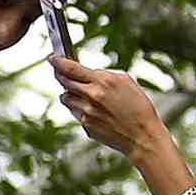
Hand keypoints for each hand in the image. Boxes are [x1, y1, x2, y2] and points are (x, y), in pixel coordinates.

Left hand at [54, 56, 176, 169]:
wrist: (142, 136)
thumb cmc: (139, 108)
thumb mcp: (126, 82)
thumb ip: (104, 74)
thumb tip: (88, 72)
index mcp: (103, 81)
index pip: (71, 68)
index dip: (58, 62)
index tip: (52, 59)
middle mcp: (92, 95)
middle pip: (64, 81)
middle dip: (61, 76)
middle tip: (60, 73)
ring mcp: (87, 111)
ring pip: (66, 98)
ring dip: (70, 94)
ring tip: (83, 95)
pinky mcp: (85, 125)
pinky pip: (76, 112)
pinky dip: (81, 109)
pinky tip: (95, 112)